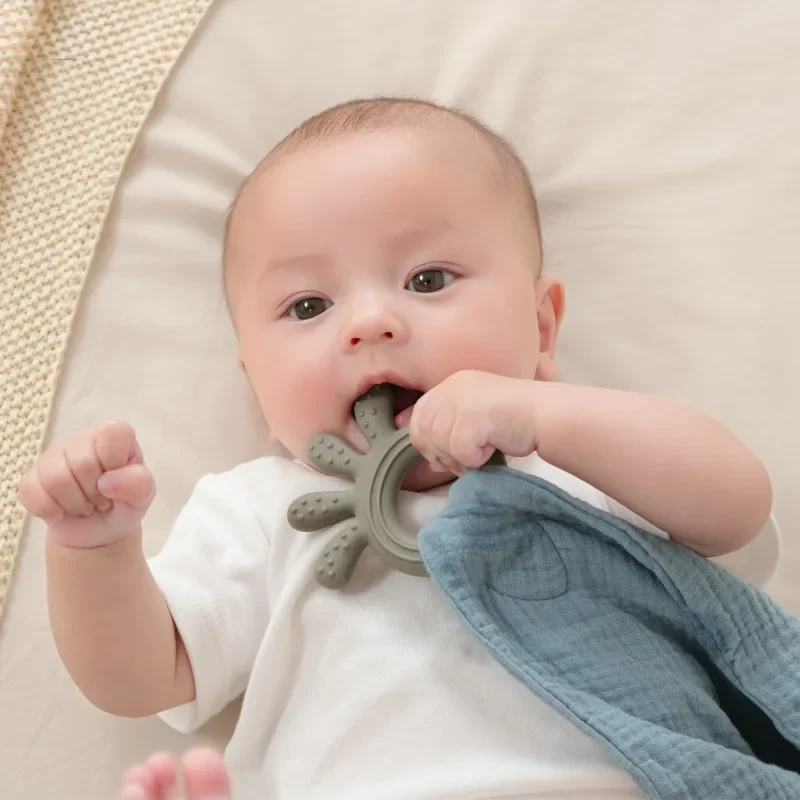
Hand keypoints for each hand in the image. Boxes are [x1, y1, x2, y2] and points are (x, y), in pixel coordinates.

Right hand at [18, 421, 154, 547]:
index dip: (114, 466)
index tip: (118, 480)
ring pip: (55, 479)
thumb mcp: (143, 496)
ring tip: (86, 505)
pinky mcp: (33, 476)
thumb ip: (138, 484)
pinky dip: (50, 510)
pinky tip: (62, 510)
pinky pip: (31, 492)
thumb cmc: (125, 503)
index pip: (111, 435)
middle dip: (95, 493)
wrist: (100, 530)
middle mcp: (82, 438)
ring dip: (75, 504)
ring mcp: (54, 455)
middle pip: (82, 464)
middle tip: (102, 499)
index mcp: (114, 435)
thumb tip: (106, 482)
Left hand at [409, 371, 539, 475]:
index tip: (437, 455)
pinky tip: (490, 450)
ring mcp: (462, 401)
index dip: (423, 438)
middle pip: (424, 431)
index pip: (420, 413)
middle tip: (463, 461)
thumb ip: (451, 430)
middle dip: (439, 454)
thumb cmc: (516, 419)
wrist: (546, 414)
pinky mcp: (472, 419)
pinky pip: (459, 452)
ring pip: (440, 445)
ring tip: (481, 455)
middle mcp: (453, 388)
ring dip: (459, 459)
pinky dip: (474, 459)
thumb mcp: (476, 415)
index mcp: (453, 383)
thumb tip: (432, 461)